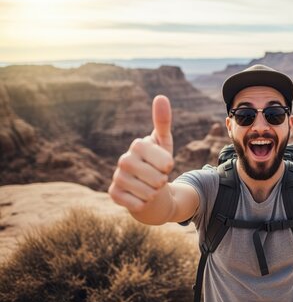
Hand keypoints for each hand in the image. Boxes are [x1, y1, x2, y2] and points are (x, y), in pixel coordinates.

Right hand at [109, 95, 174, 212]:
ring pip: (148, 193)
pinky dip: (144, 204)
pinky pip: (137, 204)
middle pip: (158, 179)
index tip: (166, 165)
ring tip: (151, 187)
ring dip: (154, 194)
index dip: (169, 167)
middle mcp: (124, 159)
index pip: (165, 161)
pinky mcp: (113, 194)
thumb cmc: (158, 164)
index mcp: (138, 145)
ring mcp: (117, 177)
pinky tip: (140, 197)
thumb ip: (163, 122)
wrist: (148, 189)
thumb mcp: (164, 144)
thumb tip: (160, 96)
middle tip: (158, 179)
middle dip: (163, 182)